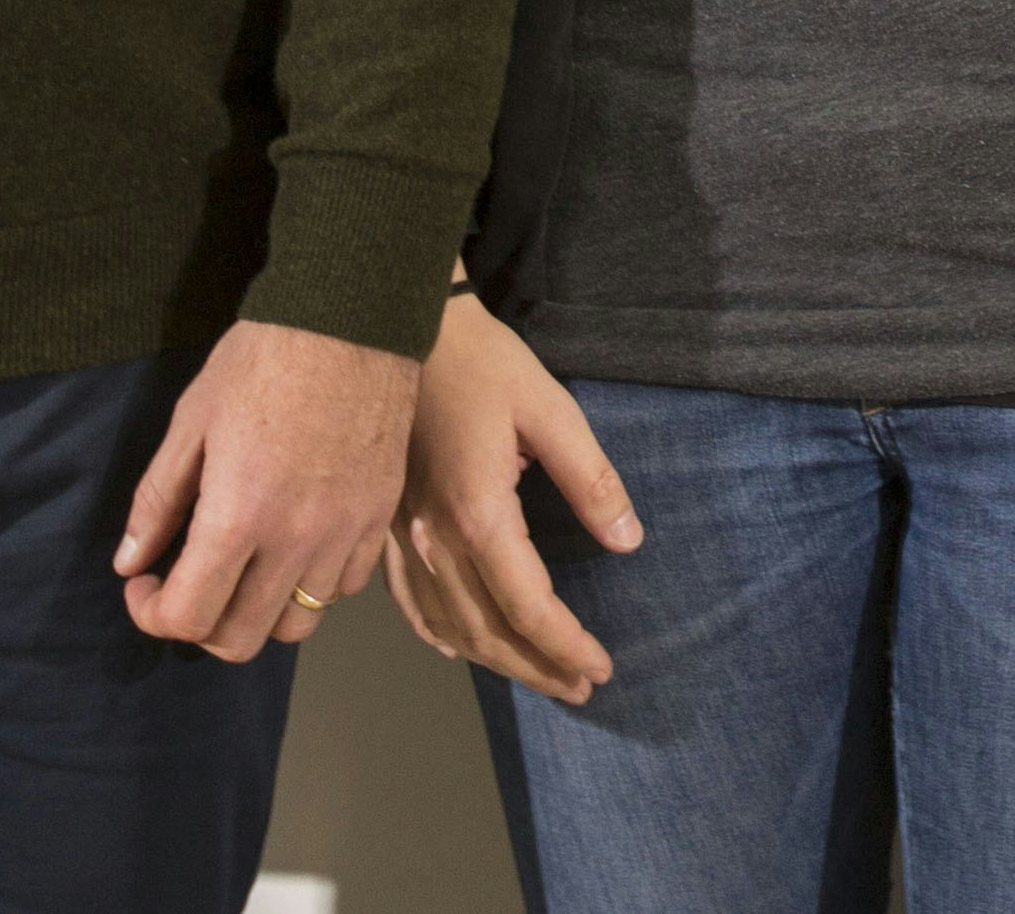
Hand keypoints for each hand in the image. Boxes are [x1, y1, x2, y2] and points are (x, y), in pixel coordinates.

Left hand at [114, 318, 422, 662]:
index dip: (151, 614)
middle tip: (186, 585)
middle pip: (240, 639)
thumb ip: (158, 501)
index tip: (144, 582)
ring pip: (297, 624)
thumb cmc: (261, 360)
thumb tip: (130, 563)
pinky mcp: (378, 518)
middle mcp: (295, 540)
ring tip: (243, 571)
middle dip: (199, 626)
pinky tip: (293, 546)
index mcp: (238, 517)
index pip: (187, 617)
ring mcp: (344, 534)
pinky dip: (311, 584)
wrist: (350, 318)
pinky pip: (344, 586)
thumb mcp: (190, 422)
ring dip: (258, 612)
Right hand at [379, 288, 634, 702]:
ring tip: (538, 677)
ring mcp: (402, 538)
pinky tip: (458, 647)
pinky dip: (438, 634)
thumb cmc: (484, 362)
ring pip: (447, 625)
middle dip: (537, 668)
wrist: (404, 328)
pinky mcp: (386, 527)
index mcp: (479, 514)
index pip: (529, 607)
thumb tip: (628, 541)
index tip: (602, 667)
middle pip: (487, 631)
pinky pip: (408, 602)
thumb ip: (591, 480)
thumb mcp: (552, 409)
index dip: (567, 645)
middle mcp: (434, 540)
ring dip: (495, 661)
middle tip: (582, 688)